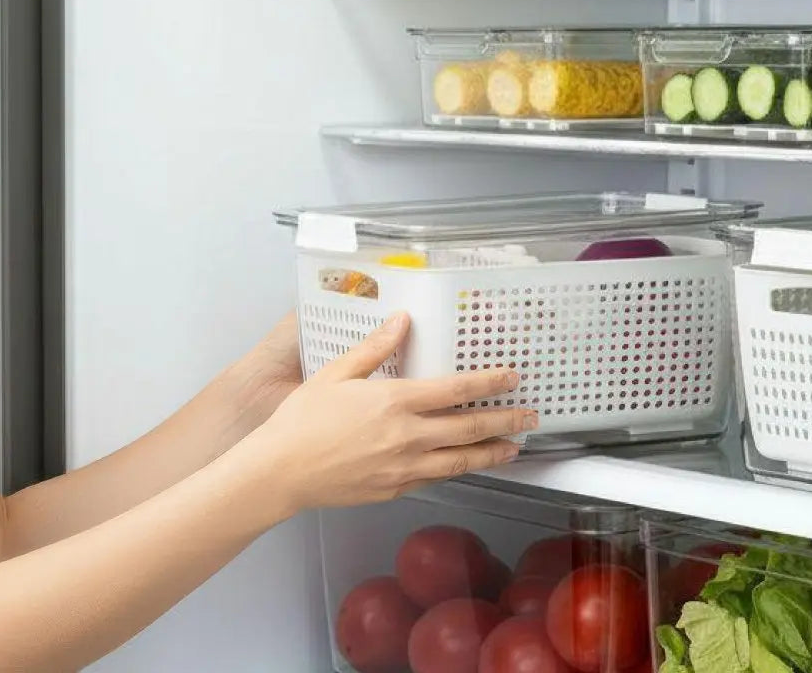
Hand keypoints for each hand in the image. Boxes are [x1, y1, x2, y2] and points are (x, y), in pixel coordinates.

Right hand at [228, 312, 536, 516]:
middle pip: (470, 428)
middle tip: (530, 416)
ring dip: (492, 452)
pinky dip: (458, 469)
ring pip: (461, 460)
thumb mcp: (335, 374)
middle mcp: (408, 435)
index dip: (490, 381)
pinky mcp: (396, 489)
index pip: (456, 389)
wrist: (281, 472)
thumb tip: (402, 321)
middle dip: (505, 420)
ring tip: (514, 447)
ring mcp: (405, 467)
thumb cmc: (302, 420)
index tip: (513, 375)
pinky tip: (466, 464)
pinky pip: (436, 478)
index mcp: (395, 401)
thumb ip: (375, 348)